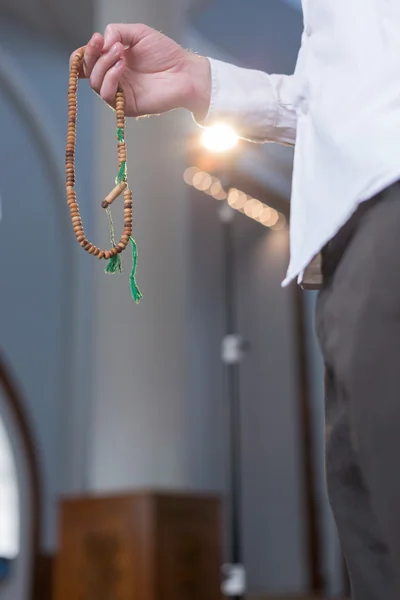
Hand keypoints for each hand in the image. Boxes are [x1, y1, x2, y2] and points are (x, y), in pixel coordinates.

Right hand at [71, 24, 210, 119]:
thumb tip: (102, 41)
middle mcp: (115, 78)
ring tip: (120, 52)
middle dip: (92, 55)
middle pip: (88, 71)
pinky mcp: (127, 105)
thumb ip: (117, 31)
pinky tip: (122, 66)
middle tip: (104, 43)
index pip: (89, 61)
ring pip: (95, 83)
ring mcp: (120, 92)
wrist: (184, 72)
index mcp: (114, 62)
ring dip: (103, 64)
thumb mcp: (138, 33)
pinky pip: (107, 94)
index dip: (86, 52)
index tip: (96, 39)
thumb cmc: (166, 53)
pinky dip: (111, 78)